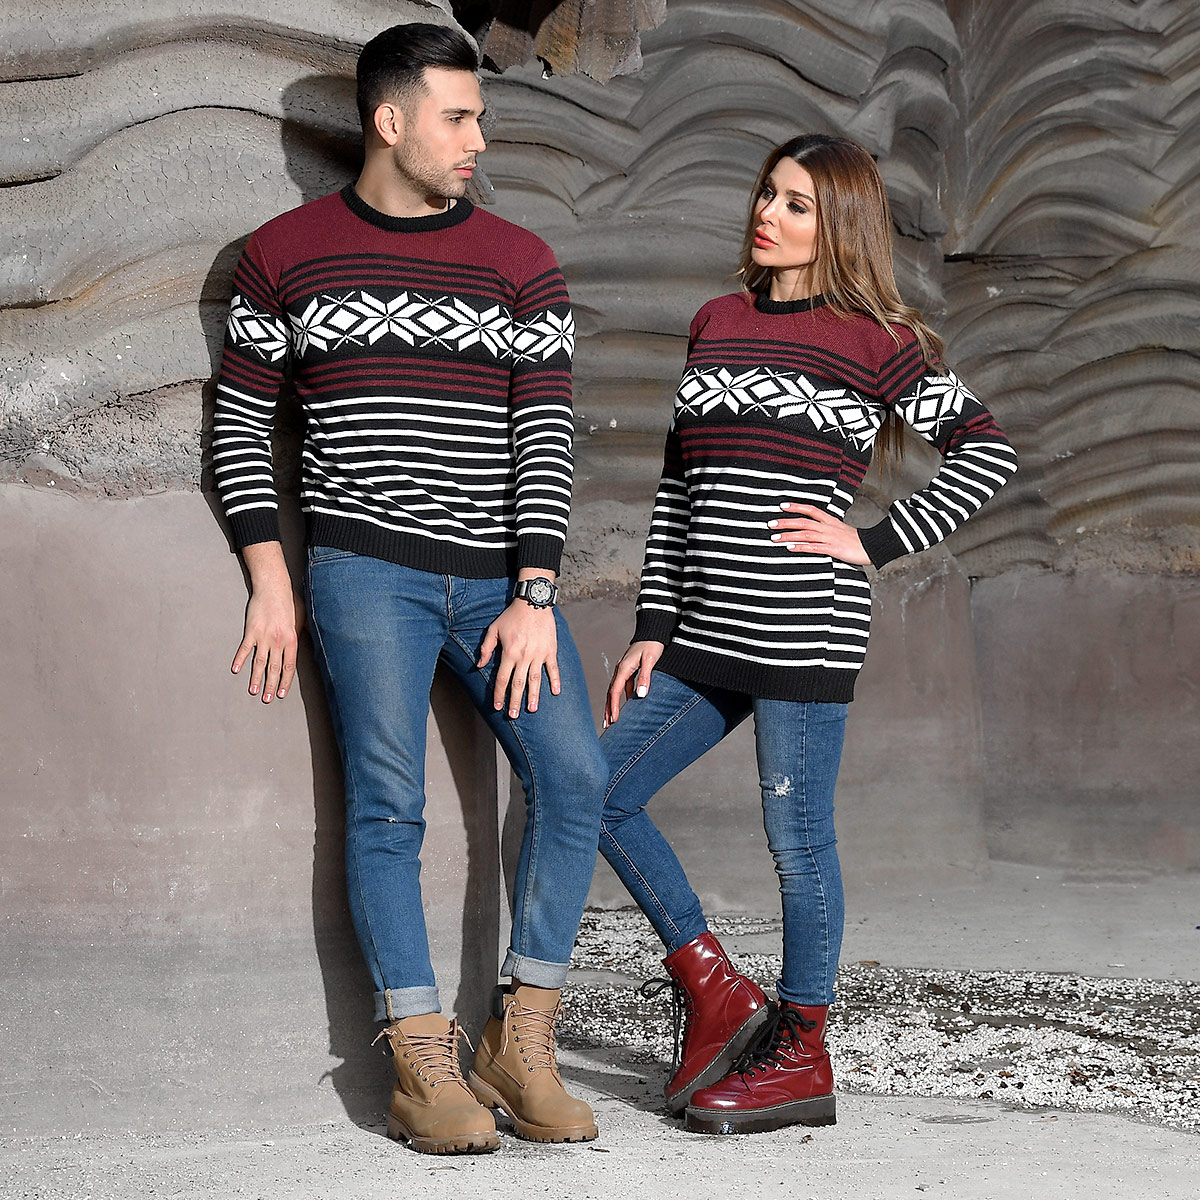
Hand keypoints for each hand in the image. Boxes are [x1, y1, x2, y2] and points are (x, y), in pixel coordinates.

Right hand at [232, 582, 304, 702]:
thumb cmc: (289, 602)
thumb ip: (304, 632)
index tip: (281, 694)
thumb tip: (313, 640)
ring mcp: (264, 637)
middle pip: (274, 669)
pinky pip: (245, 649)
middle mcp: (278, 642)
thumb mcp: (302, 619)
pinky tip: (235, 670)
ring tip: (253, 691)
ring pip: (259, 663)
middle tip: (267, 699)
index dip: (285, 682)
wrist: (273, 589)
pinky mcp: (251, 631)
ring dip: (256, 679)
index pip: (289, 667)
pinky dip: (239, 660)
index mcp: (291, 641)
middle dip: (270, 686)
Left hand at [478, 600, 559, 717]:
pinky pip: (553, 668)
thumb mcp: (494, 629)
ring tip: (531, 709)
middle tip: (513, 715)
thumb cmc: (512, 616)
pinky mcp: (550, 650)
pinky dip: (555, 680)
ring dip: (533, 696)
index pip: (502, 679)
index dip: (499, 694)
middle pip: (518, 684)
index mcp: (509, 652)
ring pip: (535, 679)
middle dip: (514, 701)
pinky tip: (555, 692)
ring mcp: (538, 654)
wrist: (533, 603)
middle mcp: (524, 656)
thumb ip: (486, 648)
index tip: (497, 707)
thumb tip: (479, 665)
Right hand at [605, 640, 663, 726]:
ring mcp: (624, 669)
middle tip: (606, 725)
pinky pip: (622, 686)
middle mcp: (621, 669)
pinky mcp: (629, 668)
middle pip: (611, 693)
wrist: (653, 631)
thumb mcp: (650, 660)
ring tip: (611, 718)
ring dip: (612, 704)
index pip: (615, 691)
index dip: (614, 706)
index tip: (614, 720)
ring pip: (615, 690)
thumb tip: (639, 695)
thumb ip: (645, 677)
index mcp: (624, 668)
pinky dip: (620, 696)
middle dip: (608, 709)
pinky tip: (625, 704)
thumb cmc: (653, 644)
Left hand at [768, 503, 870, 564]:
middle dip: (786, 522)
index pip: (811, 510)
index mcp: (830, 521)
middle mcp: (828, 527)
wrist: (874, 547)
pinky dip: (801, 547)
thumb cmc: (856, 541)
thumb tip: (814, 531)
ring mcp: (830, 538)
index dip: (796, 507)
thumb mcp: (841, 531)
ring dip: (788, 535)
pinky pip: (814, 548)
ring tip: (774, 538)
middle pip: (804, 521)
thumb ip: (827, 529)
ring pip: (806, 534)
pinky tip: (790, 548)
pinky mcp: (833, 549)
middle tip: (770, 523)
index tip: (782, 505)